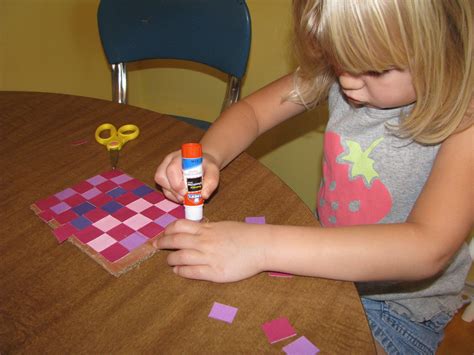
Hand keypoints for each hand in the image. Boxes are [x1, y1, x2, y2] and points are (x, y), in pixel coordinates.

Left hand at [153, 219, 267, 281]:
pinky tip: (178, 270)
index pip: (180, 226)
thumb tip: (195, 230)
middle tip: (155, 245)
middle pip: (175, 241)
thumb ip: (208, 228)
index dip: (168, 229)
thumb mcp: (224, 225)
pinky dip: (181, 271)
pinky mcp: (214, 272)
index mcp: (208, 229)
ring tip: (169, 260)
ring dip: (170, 259)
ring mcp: (209, 257)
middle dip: (162, 243)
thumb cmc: (246, 234)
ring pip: (180, 257)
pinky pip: (191, 272)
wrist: (262, 246)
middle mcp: (205, 241)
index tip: (163, 233)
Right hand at [154, 150, 220, 202]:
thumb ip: (211, 181)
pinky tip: (182, 196)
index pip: (172, 168)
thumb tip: (203, 195)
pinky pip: (164, 190)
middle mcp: (169, 161)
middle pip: (161, 177)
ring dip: (173, 195)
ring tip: (185, 197)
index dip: (176, 182)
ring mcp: (164, 169)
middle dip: (173, 191)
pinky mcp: (164, 179)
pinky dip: (173, 196)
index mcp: (180, 156)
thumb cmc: (207, 166)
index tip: (185, 192)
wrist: (203, 163)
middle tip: (185, 197)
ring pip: (161, 185)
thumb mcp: (213, 171)